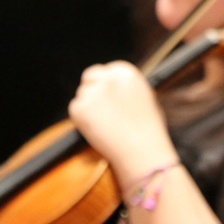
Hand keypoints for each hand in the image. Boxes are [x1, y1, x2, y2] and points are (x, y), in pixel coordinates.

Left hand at [68, 61, 176, 184]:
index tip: (105, 94)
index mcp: (126, 72)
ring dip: (89, 107)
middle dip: (92, 89)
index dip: (104, 83)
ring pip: (82, 95)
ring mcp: (92, 92)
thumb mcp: (145, 99)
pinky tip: (99, 131)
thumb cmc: (148, 131)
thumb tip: (113, 90)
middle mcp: (108, 77)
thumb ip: (126, 90)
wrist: (142, 152)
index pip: (105, 70)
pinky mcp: (80, 108)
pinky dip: (82, 120)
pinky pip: (75, 110)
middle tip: (97, 108)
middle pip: (90, 77)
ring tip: (107, 127)